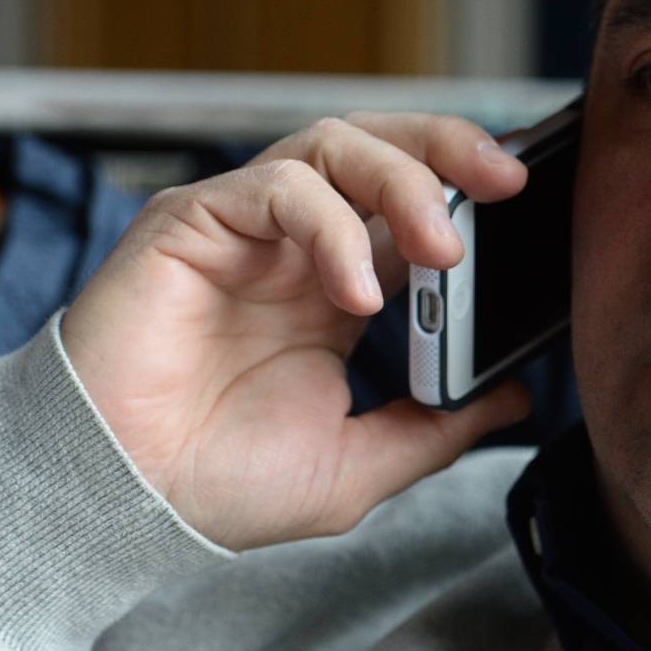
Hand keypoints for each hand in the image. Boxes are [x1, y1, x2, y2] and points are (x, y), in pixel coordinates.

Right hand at [59, 113, 533, 549]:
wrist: (119, 503)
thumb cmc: (215, 484)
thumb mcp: (357, 465)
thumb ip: (434, 427)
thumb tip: (514, 396)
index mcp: (333, 286)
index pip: (411, 204)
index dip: (467, 192)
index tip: (531, 205)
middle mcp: (291, 244)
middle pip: (380, 147)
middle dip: (450, 148)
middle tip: (507, 180)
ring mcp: (242, 227)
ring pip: (334, 146)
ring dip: (403, 182)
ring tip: (442, 248)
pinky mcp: (192, 221)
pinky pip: (277, 186)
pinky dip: (331, 226)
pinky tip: (359, 293)